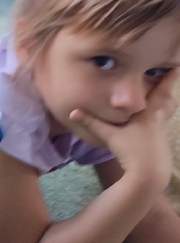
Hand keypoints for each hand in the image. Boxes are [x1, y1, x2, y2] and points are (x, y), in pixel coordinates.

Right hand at [69, 74, 176, 192]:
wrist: (149, 176)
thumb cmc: (131, 152)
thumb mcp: (109, 136)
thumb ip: (91, 123)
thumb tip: (72, 112)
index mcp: (147, 115)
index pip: (160, 93)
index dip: (168, 79)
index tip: (176, 66)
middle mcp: (157, 121)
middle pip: (167, 101)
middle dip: (168, 89)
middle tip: (171, 75)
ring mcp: (160, 133)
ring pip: (164, 114)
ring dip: (164, 104)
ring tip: (161, 95)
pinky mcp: (160, 143)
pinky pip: (160, 124)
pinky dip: (158, 117)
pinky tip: (150, 121)